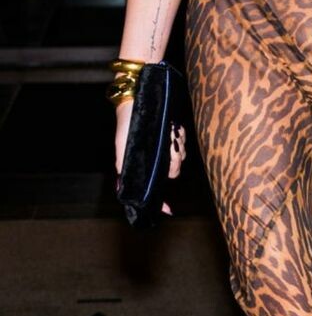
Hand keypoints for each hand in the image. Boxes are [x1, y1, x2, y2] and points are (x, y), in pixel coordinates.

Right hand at [114, 100, 186, 216]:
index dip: (161, 203)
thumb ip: (122, 170)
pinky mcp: (176, 134)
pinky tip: (172, 128)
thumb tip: (122, 189)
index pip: (157, 188)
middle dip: (173, 159)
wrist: (134, 104)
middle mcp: (160, 159)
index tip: (167, 210)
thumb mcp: (122, 148)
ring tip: (167, 134)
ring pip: (182, 155)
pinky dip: (180, 134)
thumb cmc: (126, 128)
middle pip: (174, 170)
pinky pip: (184, 139)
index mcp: (149, 166)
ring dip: (176, 144)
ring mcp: (169, 147)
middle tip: (168, 145)